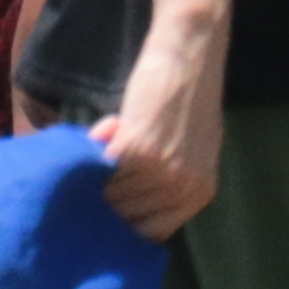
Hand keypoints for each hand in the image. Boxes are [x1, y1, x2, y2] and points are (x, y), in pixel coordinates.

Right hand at [95, 13, 228, 240]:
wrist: (192, 54)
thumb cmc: (189, 98)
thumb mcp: (189, 151)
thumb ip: (163, 182)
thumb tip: (118, 207)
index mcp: (198, 195)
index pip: (149, 235)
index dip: (120, 226)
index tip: (100, 216)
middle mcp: (181, 190)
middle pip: (124, 218)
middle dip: (102, 198)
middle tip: (90, 176)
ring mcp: (160, 172)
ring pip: (108, 193)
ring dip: (96, 171)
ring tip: (107, 138)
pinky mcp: (137, 149)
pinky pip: (100, 165)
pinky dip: (95, 146)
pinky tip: (108, 125)